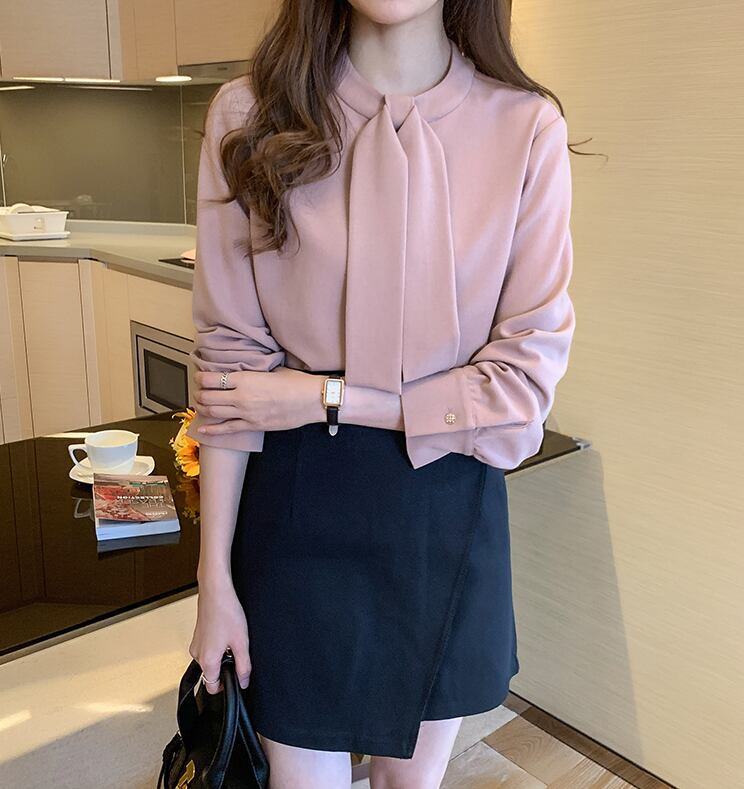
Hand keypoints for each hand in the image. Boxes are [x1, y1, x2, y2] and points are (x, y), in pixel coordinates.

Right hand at [189, 575, 251, 694]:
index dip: (226, 686)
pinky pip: (207, 647)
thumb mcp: (241, 642)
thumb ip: (244, 666)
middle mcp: (197, 654)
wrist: (215, 590)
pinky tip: (226, 631)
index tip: (236, 679)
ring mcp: (195, 643)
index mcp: (207, 660)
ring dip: (220, 655)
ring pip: (209, 659)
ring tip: (232, 639)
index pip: (212, 686)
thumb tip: (244, 681)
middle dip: (224, 668)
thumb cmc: (226, 612)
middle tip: (237, 653)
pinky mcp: (197, 634)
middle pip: (210, 673)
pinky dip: (216, 645)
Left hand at [193, 366, 325, 435]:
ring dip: (203, 408)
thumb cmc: (296, 383)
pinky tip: (202, 428)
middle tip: (199, 391)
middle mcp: (241, 396)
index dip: (201, 378)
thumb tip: (246, 372)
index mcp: (245, 379)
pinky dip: (212, 429)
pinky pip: (227, 428)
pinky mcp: (253, 425)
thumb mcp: (272, 370)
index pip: (211, 379)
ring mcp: (246, 413)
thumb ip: (254, 373)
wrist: (311, 400)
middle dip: (199, 394)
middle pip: (208, 396)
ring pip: (214, 411)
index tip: (200, 377)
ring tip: (201, 404)